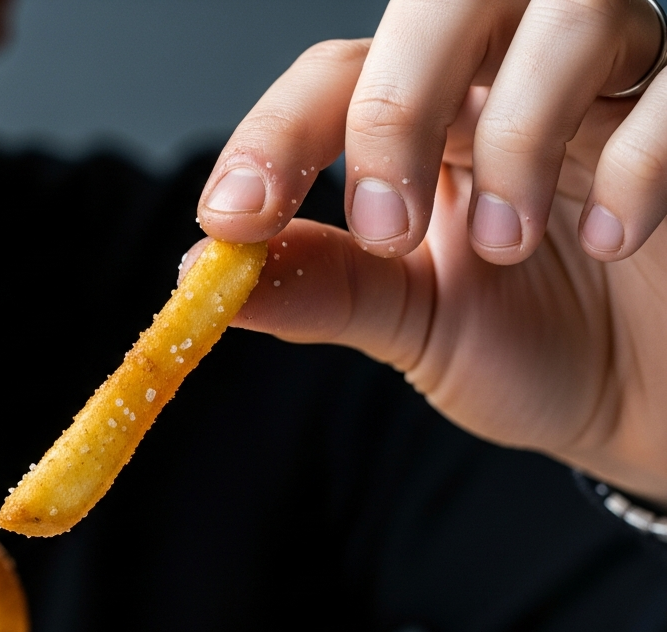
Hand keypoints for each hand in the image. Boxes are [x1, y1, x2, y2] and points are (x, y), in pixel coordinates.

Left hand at [193, 0, 666, 502]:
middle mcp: (512, 78)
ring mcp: (614, 89)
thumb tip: (198, 270)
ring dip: (515, 131)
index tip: (231, 220)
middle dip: (393, 106)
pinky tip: (611, 238)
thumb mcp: (407, 326)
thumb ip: (321, 288)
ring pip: (570, 12)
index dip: (275, 135)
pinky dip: (634, 160)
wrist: (643, 403)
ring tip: (503, 243)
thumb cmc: (530, 350)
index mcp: (427, 119)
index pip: (338, 76)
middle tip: (385, 228)